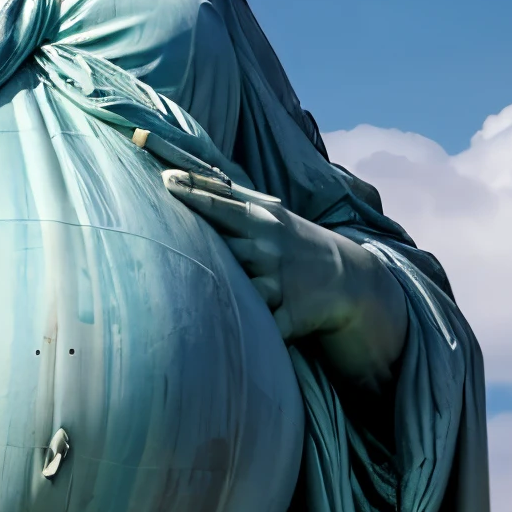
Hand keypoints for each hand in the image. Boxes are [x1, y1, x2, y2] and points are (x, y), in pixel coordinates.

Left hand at [164, 166, 408, 388]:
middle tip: (162, 222)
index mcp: (262, 220)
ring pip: (241, 284)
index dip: (193, 192)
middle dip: (198, 233)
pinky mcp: (291, 315)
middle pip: (225, 240)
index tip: (166, 180)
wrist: (349, 280)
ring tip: (184, 285)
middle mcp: (268, 248)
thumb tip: (189, 172)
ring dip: (220, 286)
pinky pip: (266, 327)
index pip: (222, 203)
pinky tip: (230, 339)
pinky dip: (255, 332)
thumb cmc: (294, 244)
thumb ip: (232, 198)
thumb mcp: (270, 215)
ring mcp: (279, 282)